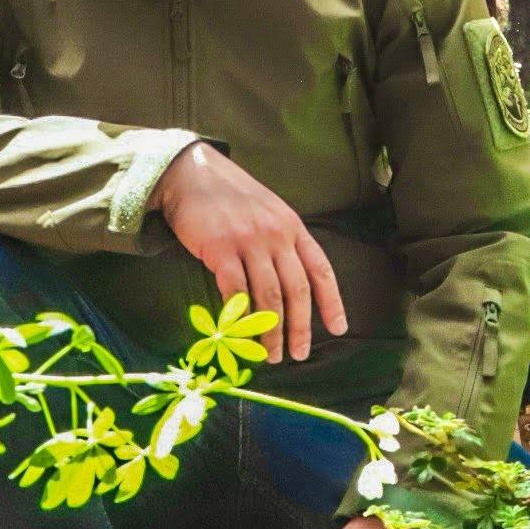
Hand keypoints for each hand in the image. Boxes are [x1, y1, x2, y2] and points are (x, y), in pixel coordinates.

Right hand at [151, 142, 347, 360]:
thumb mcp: (268, 211)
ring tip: (269, 355)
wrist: (190, 173)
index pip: (321, 269)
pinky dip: (239, 316)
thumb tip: (290, 286)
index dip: (332, 301)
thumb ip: (281, 242)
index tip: (339, 328)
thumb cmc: (229, 196)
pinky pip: (235, 291)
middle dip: (300, 327)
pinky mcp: (221, 249)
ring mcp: (249, 241)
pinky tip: (239, 333)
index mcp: (292, 226)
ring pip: (268, 297)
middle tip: (298, 354)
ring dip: (270, 331)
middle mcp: (276, 234)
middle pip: (297, 290)